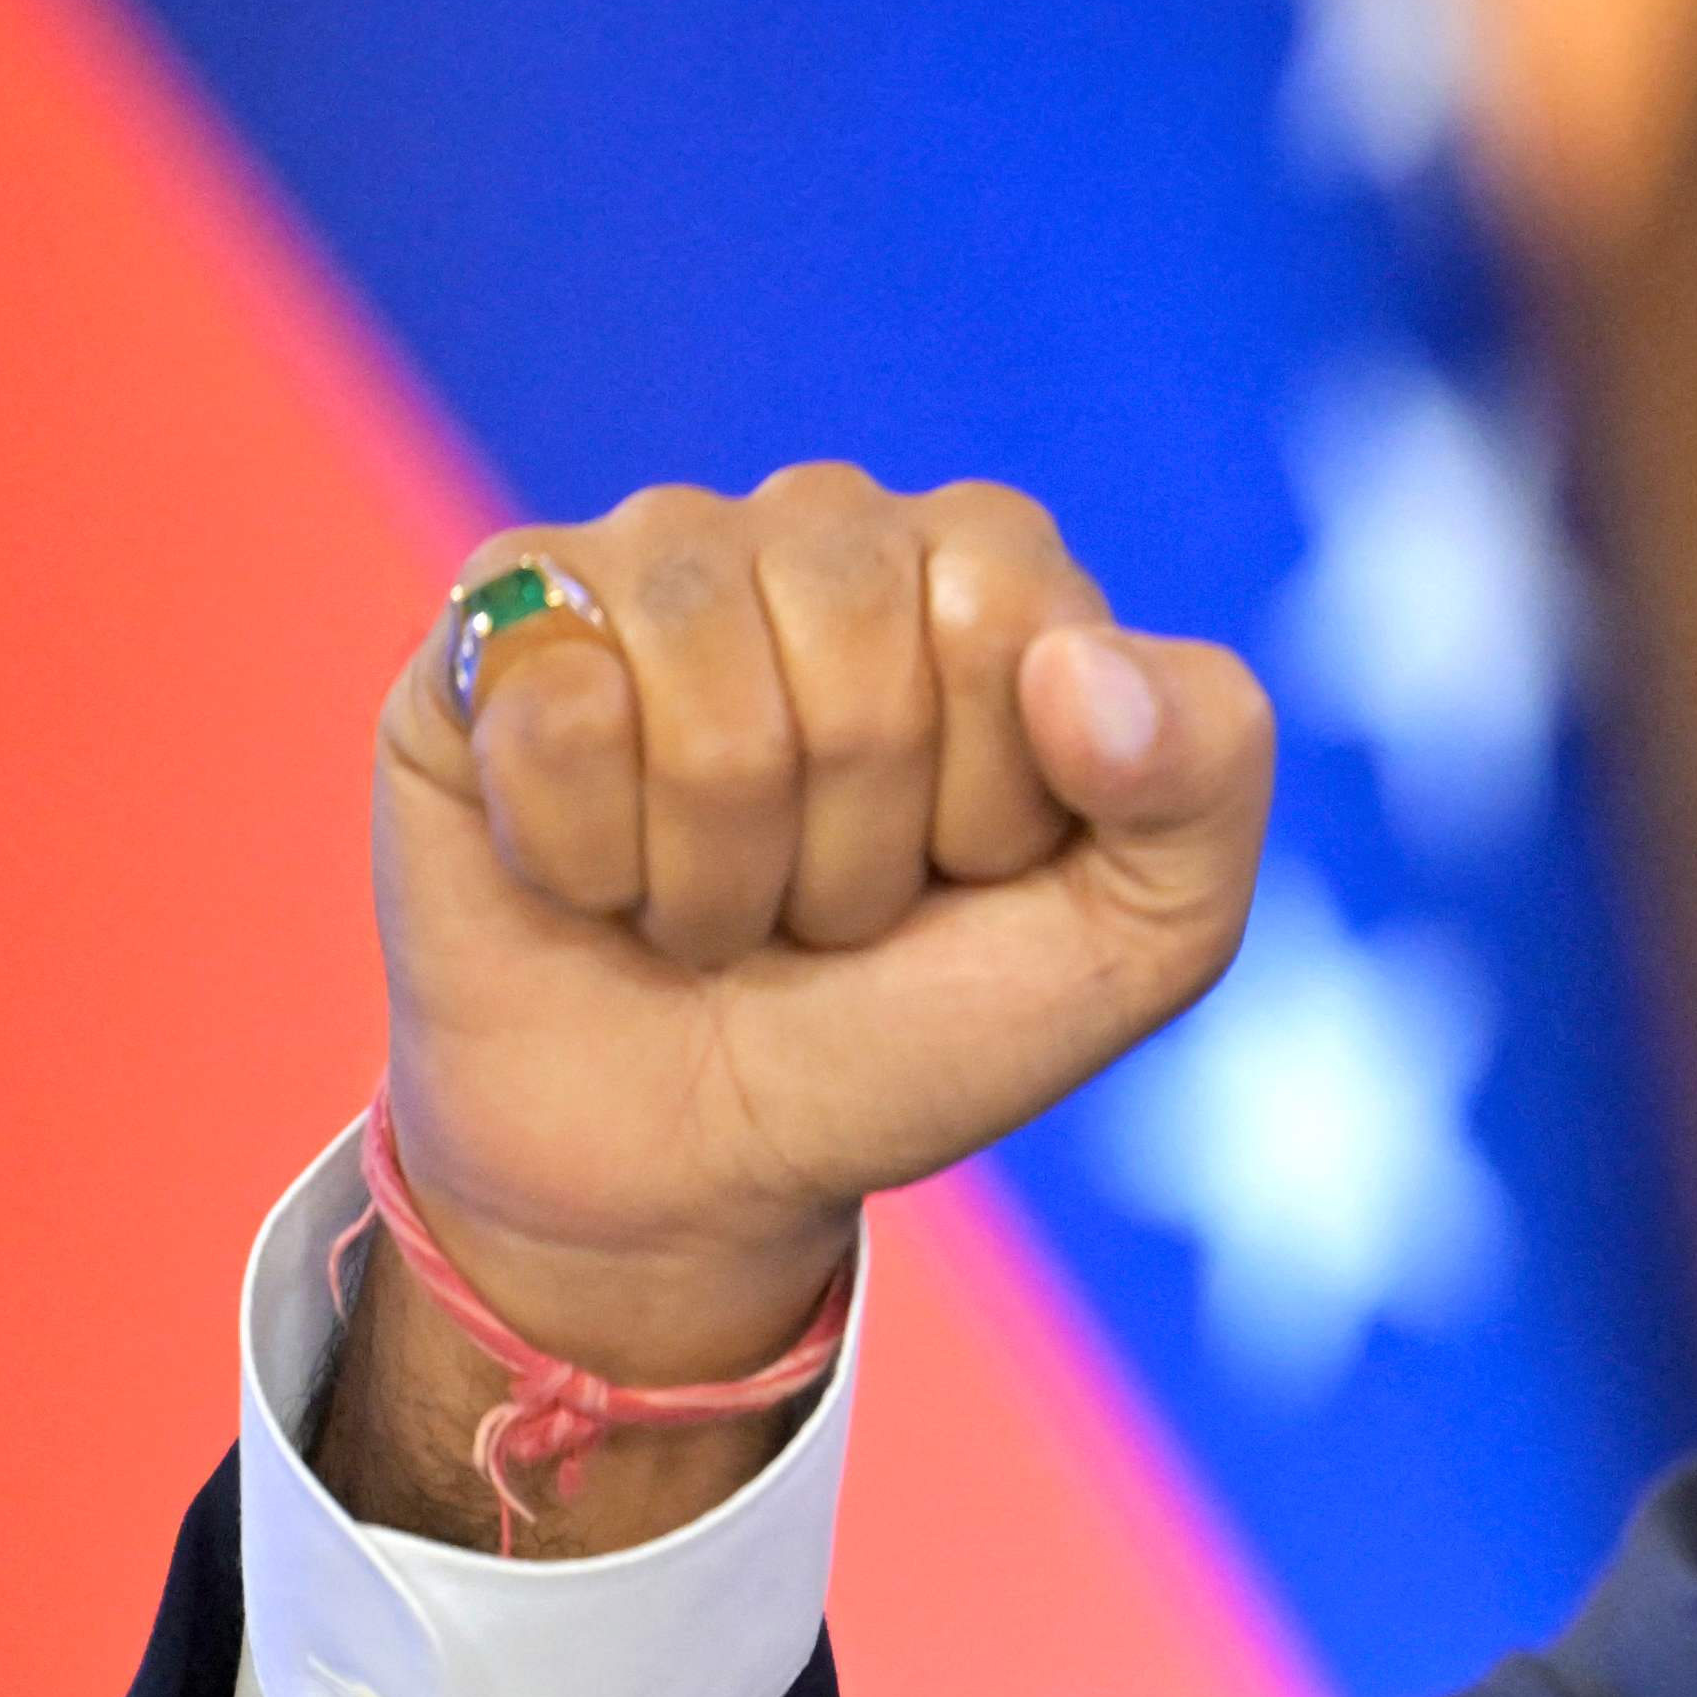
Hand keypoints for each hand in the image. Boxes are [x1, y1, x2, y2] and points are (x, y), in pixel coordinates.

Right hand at [331, 468, 1270, 1542]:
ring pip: (702, 686)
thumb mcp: (1142, 939)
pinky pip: (552, 708)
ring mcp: (644, 565)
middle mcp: (816, 530)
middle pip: (854, 642)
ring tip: (724, 905)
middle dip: (857, 842)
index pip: (1007, 610)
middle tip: (832, 909)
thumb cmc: (922, 1029)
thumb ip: (1204, 776)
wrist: (704, 1167)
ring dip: (723, 869)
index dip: (994, 792)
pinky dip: (586, 855)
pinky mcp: (492, 631)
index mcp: (988, 567)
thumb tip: (1078, 661)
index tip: (970, 869)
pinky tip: (593, 877)